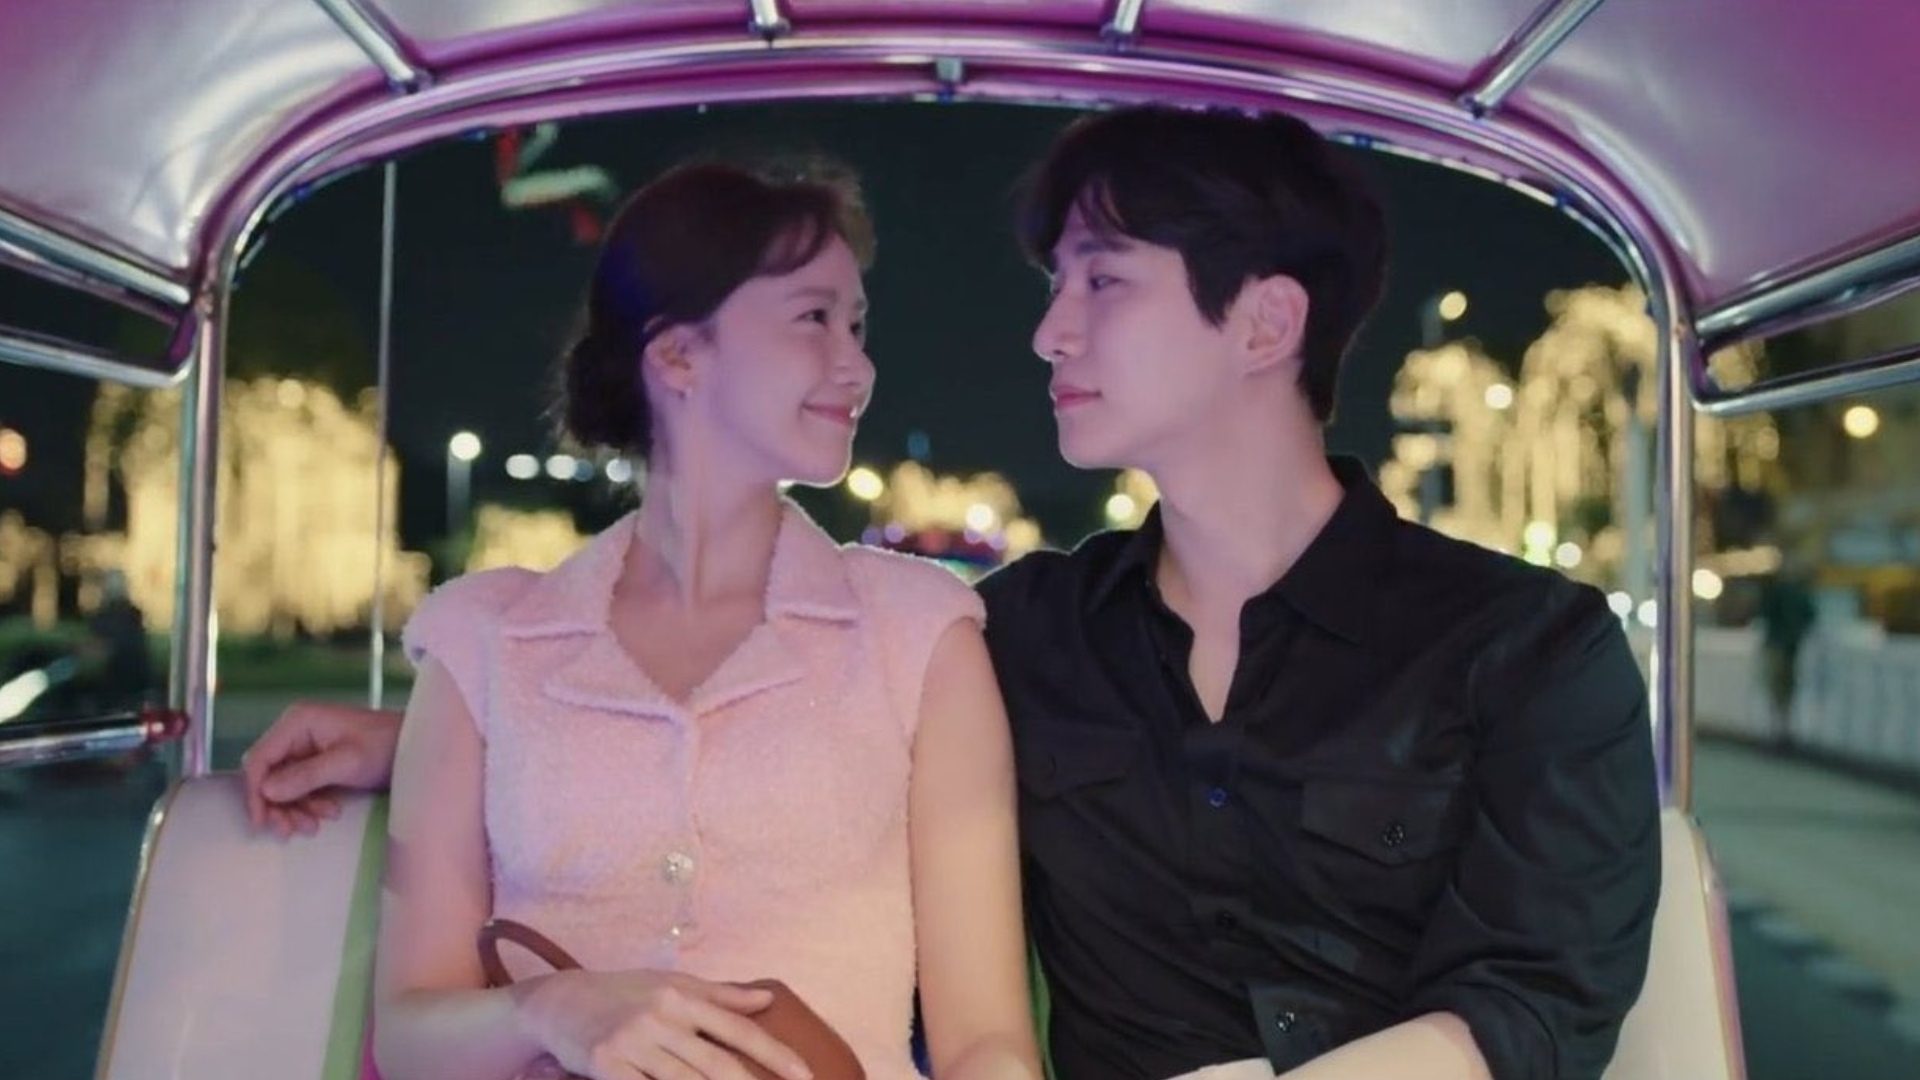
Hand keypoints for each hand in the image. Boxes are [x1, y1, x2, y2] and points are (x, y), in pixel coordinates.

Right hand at [241, 700, 401, 837]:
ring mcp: (306, 748)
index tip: (263, 823)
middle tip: (291, 832)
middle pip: (268, 775)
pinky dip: (309, 805)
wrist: (418, 748)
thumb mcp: (347, 762)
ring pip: (283, 786)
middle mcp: (296, 732)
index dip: (255, 793)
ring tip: (315, 826)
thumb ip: (306, 776)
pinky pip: (301, 789)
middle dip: (278, 805)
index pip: (259, 759)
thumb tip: (266, 791)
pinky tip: (330, 813)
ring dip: (295, 809)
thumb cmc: (384, 748)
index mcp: (298, 722)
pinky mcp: (318, 763)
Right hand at [516, 969, 814, 1079]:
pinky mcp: (606, 1066)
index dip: (776, 1055)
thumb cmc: (624, 993)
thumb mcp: (672, 984)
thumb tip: (766, 1001)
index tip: (805, 1076)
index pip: (739, 1030)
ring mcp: (631, 1044)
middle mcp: (659, 1017)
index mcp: (682, 995)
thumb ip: (720, 997)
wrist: (559, 1001)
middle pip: (717, 1065)